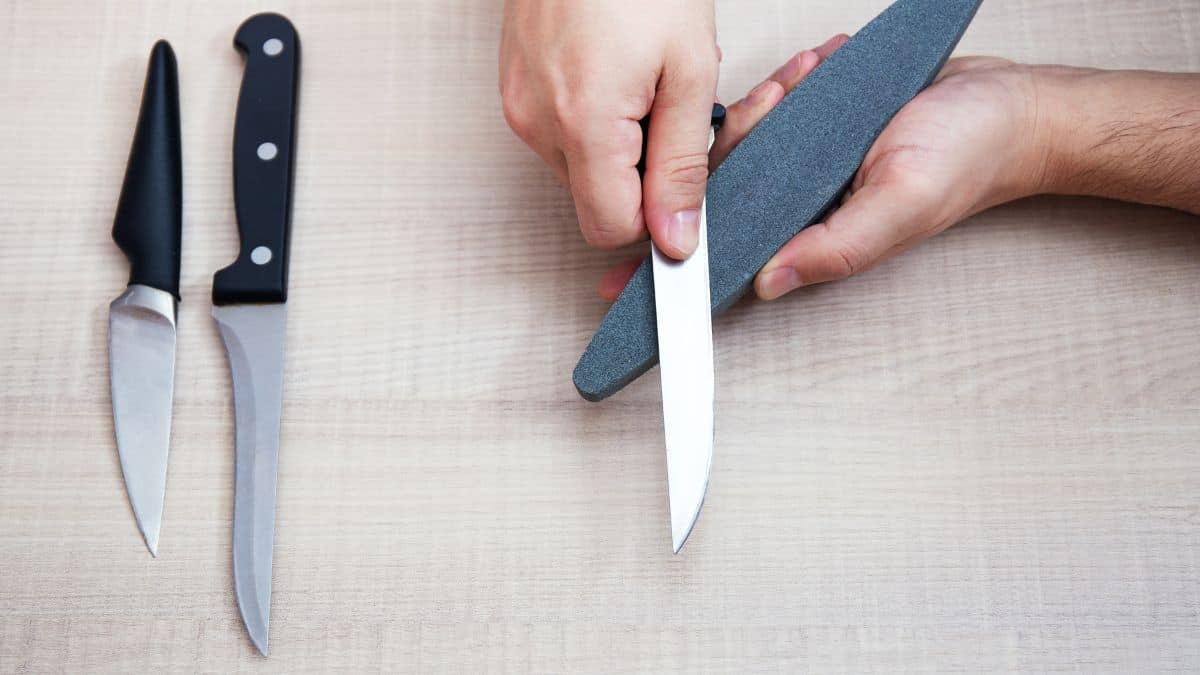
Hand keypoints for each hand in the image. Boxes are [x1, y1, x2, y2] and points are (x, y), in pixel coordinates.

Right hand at [500, 0, 718, 258]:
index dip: (655, 219)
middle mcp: (537, 123)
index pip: (611, 227)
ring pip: (583, 168)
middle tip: (668, 109)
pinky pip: (563, 134)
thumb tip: (677, 238)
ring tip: (641, 81)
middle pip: (597, 199)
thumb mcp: (688, 69)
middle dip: (641, 172)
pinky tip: (615, 73)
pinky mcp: (514, 90)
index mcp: (582, 122)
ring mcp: (519, 106)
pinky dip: (596, 119)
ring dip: (620, 143)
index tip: (683, 190)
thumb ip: (682, 165)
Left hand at [598, 50, 1046, 300]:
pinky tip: (813, 68)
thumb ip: (835, 248)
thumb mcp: (900, 206)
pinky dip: (786, 85)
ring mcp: (804, 164)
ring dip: (765, 107)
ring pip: (742, 143)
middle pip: (722, 193)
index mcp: (809, 236)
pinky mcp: (815, 126)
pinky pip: (774, 108)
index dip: (678, 270)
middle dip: (730, 151)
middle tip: (775, 106)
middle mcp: (799, 204)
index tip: (626, 281)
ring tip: (811, 81)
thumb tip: (770, 281)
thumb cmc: (966, 160)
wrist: (1005, 103)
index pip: (729, 261)